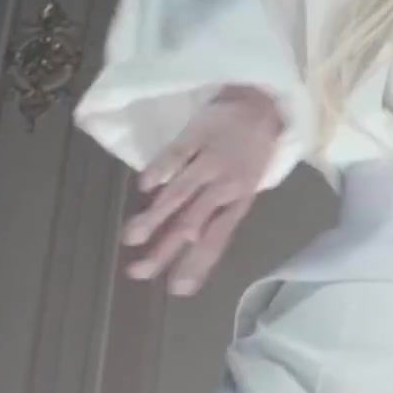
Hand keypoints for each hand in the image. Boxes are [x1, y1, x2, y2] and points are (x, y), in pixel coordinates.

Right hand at [120, 85, 283, 295]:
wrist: (262, 103)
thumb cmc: (250, 152)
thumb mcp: (242, 189)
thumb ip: (215, 216)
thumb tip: (186, 246)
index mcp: (238, 202)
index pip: (217, 239)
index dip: (197, 264)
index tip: (176, 289)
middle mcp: (225, 185)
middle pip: (193, 222)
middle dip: (165, 250)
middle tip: (138, 272)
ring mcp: (210, 160)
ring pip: (182, 191)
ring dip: (156, 216)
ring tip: (131, 238)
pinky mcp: (197, 134)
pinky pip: (177, 153)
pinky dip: (161, 169)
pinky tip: (144, 187)